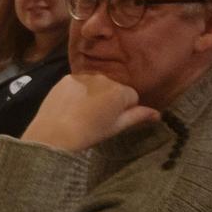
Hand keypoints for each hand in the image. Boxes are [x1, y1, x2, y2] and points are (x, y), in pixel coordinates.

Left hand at [22, 74, 160, 151]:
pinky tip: (69, 106)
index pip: (131, 96)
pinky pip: (77, 83)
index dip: (124, 110)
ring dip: (92, 94)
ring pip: (95, 84)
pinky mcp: (66, 78)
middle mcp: (104, 79)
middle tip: (95, 117)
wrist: (54, 134)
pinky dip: (76, 92)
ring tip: (81, 112)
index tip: (111, 120)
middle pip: (113, 88)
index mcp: (120, 91)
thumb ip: (137, 116)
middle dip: (108, 99)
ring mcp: (83, 77)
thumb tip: (157, 114)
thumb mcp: (116, 127)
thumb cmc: (88, 133)